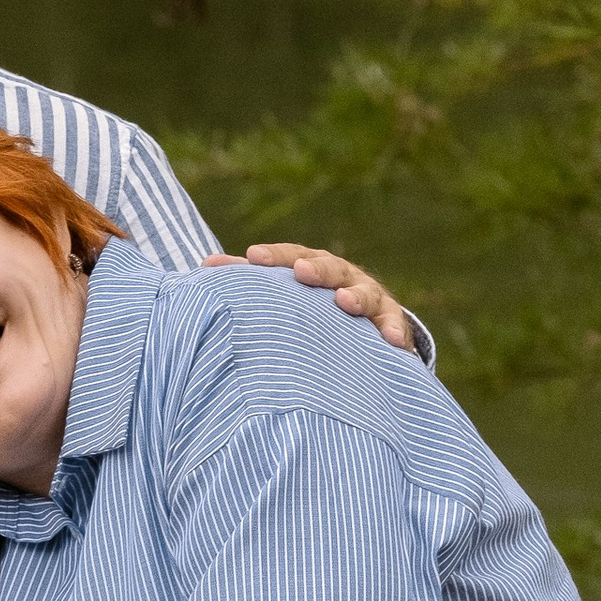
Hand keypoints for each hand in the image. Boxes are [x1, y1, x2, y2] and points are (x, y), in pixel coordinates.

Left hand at [218, 244, 417, 352]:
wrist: (364, 323)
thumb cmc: (312, 304)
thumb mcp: (286, 292)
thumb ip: (251, 281)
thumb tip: (203, 265)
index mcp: (314, 266)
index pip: (293, 256)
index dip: (276, 257)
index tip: (254, 257)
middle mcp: (344, 277)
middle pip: (331, 268)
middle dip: (318, 269)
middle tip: (303, 272)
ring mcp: (371, 299)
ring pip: (366, 295)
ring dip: (357, 297)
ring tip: (346, 302)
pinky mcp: (392, 324)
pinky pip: (396, 329)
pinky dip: (396, 333)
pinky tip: (394, 344)